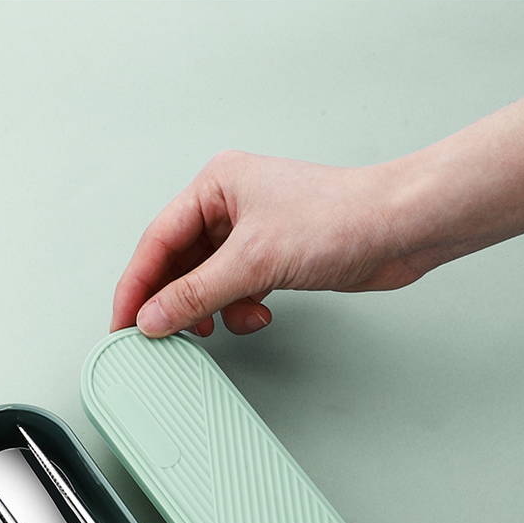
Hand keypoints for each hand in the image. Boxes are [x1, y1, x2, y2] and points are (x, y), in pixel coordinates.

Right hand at [110, 149, 430, 337]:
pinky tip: (257, 316)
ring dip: (210, 309)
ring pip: (208, 279)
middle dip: (173, 302)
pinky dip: (240, 309)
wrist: (401, 228)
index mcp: (216, 185)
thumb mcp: (255, 261)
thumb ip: (197, 292)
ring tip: (212, 329)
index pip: (157, 241)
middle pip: (179, 261)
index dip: (136, 286)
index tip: (122, 324)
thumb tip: (154, 316)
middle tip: (158, 337)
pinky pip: (237, 288)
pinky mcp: (276, 256)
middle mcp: (231, 204)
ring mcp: (254, 231)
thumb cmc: (342, 219)